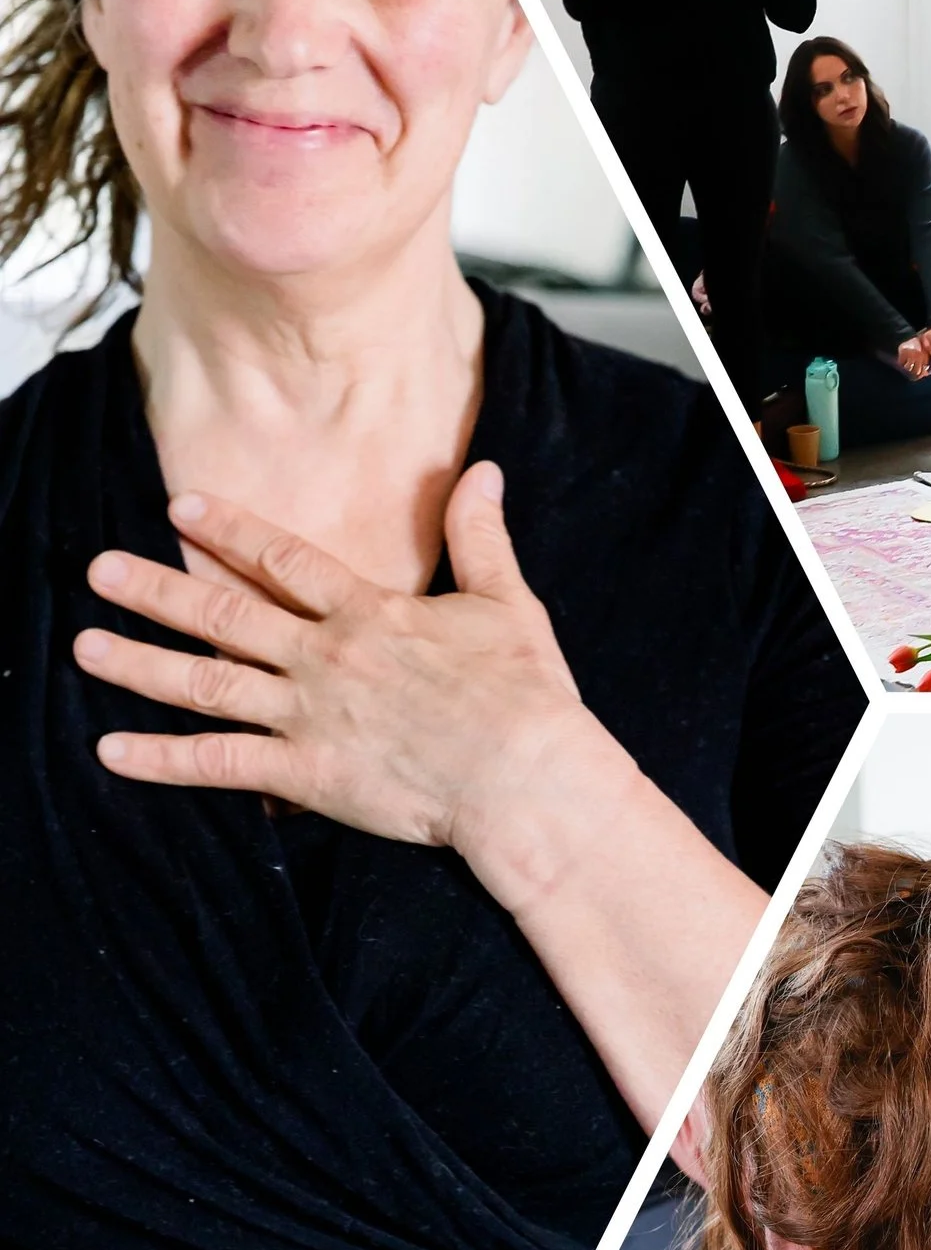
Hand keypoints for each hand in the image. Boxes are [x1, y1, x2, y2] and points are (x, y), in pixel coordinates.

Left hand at [77, 469, 613, 896]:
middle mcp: (326, 657)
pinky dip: (163, 760)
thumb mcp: (507, 603)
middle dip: (156, 589)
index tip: (182, 507)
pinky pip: (221, 764)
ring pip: (207, 682)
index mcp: (370, 614)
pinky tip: (111, 752)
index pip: (285, 561)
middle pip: (224, 613)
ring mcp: (310, 716)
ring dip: (140, 664)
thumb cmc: (526, 698)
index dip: (231, 530)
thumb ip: (480, 537)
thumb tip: (484, 471)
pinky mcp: (308, 775)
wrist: (526, 777)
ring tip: (85, 648)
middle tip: (99, 570)